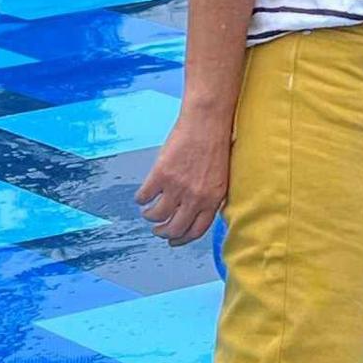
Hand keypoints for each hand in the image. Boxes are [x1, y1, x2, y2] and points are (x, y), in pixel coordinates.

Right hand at [134, 110, 231, 243]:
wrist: (207, 121)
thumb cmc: (216, 144)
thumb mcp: (222, 178)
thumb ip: (211, 198)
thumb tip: (197, 214)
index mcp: (213, 200)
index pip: (196, 231)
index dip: (182, 240)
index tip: (173, 241)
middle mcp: (195, 198)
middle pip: (175, 228)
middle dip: (163, 233)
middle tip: (157, 230)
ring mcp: (177, 187)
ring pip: (157, 215)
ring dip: (150, 217)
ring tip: (148, 213)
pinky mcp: (161, 174)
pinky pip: (145, 196)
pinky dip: (141, 199)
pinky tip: (141, 197)